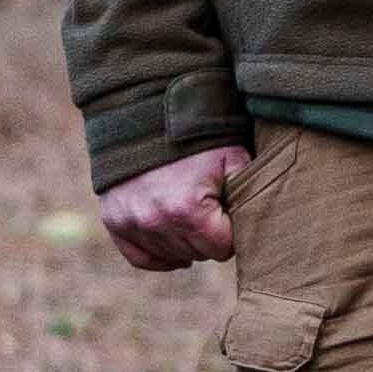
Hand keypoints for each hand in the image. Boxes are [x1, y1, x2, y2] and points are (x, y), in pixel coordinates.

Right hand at [94, 142, 250, 272]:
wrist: (146, 113)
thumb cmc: (195, 137)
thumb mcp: (232, 157)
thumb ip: (248, 193)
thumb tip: (258, 224)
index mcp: (188, 211)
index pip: (223, 249)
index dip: (230, 230)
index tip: (227, 209)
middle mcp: (155, 222)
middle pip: (198, 255)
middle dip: (208, 235)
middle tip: (209, 206)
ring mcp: (131, 223)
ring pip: (172, 258)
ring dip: (185, 242)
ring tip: (190, 212)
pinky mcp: (114, 221)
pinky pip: (141, 258)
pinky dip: (159, 255)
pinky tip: (173, 245)